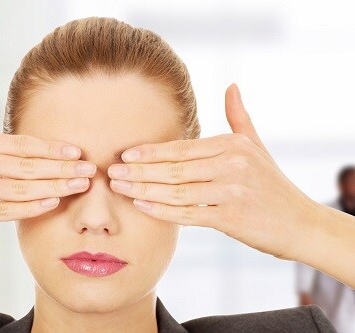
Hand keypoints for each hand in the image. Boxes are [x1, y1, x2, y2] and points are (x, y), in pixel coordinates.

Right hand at [0, 72, 95, 231]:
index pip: (21, 143)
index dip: (51, 148)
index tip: (75, 150)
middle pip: (29, 164)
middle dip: (63, 167)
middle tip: (91, 169)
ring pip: (23, 186)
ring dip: (55, 186)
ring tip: (81, 186)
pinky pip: (4, 209)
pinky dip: (30, 208)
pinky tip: (51, 204)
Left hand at [108, 83, 317, 260]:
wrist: (300, 221)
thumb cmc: (272, 184)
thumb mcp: (256, 145)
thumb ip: (238, 117)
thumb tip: (231, 85)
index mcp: (232, 144)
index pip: (181, 148)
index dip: (150, 152)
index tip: (124, 156)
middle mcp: (231, 164)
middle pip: (173, 168)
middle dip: (138, 171)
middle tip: (111, 173)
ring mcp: (231, 190)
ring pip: (176, 190)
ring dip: (142, 189)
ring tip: (118, 188)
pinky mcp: (231, 217)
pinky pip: (188, 213)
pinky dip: (162, 211)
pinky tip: (141, 206)